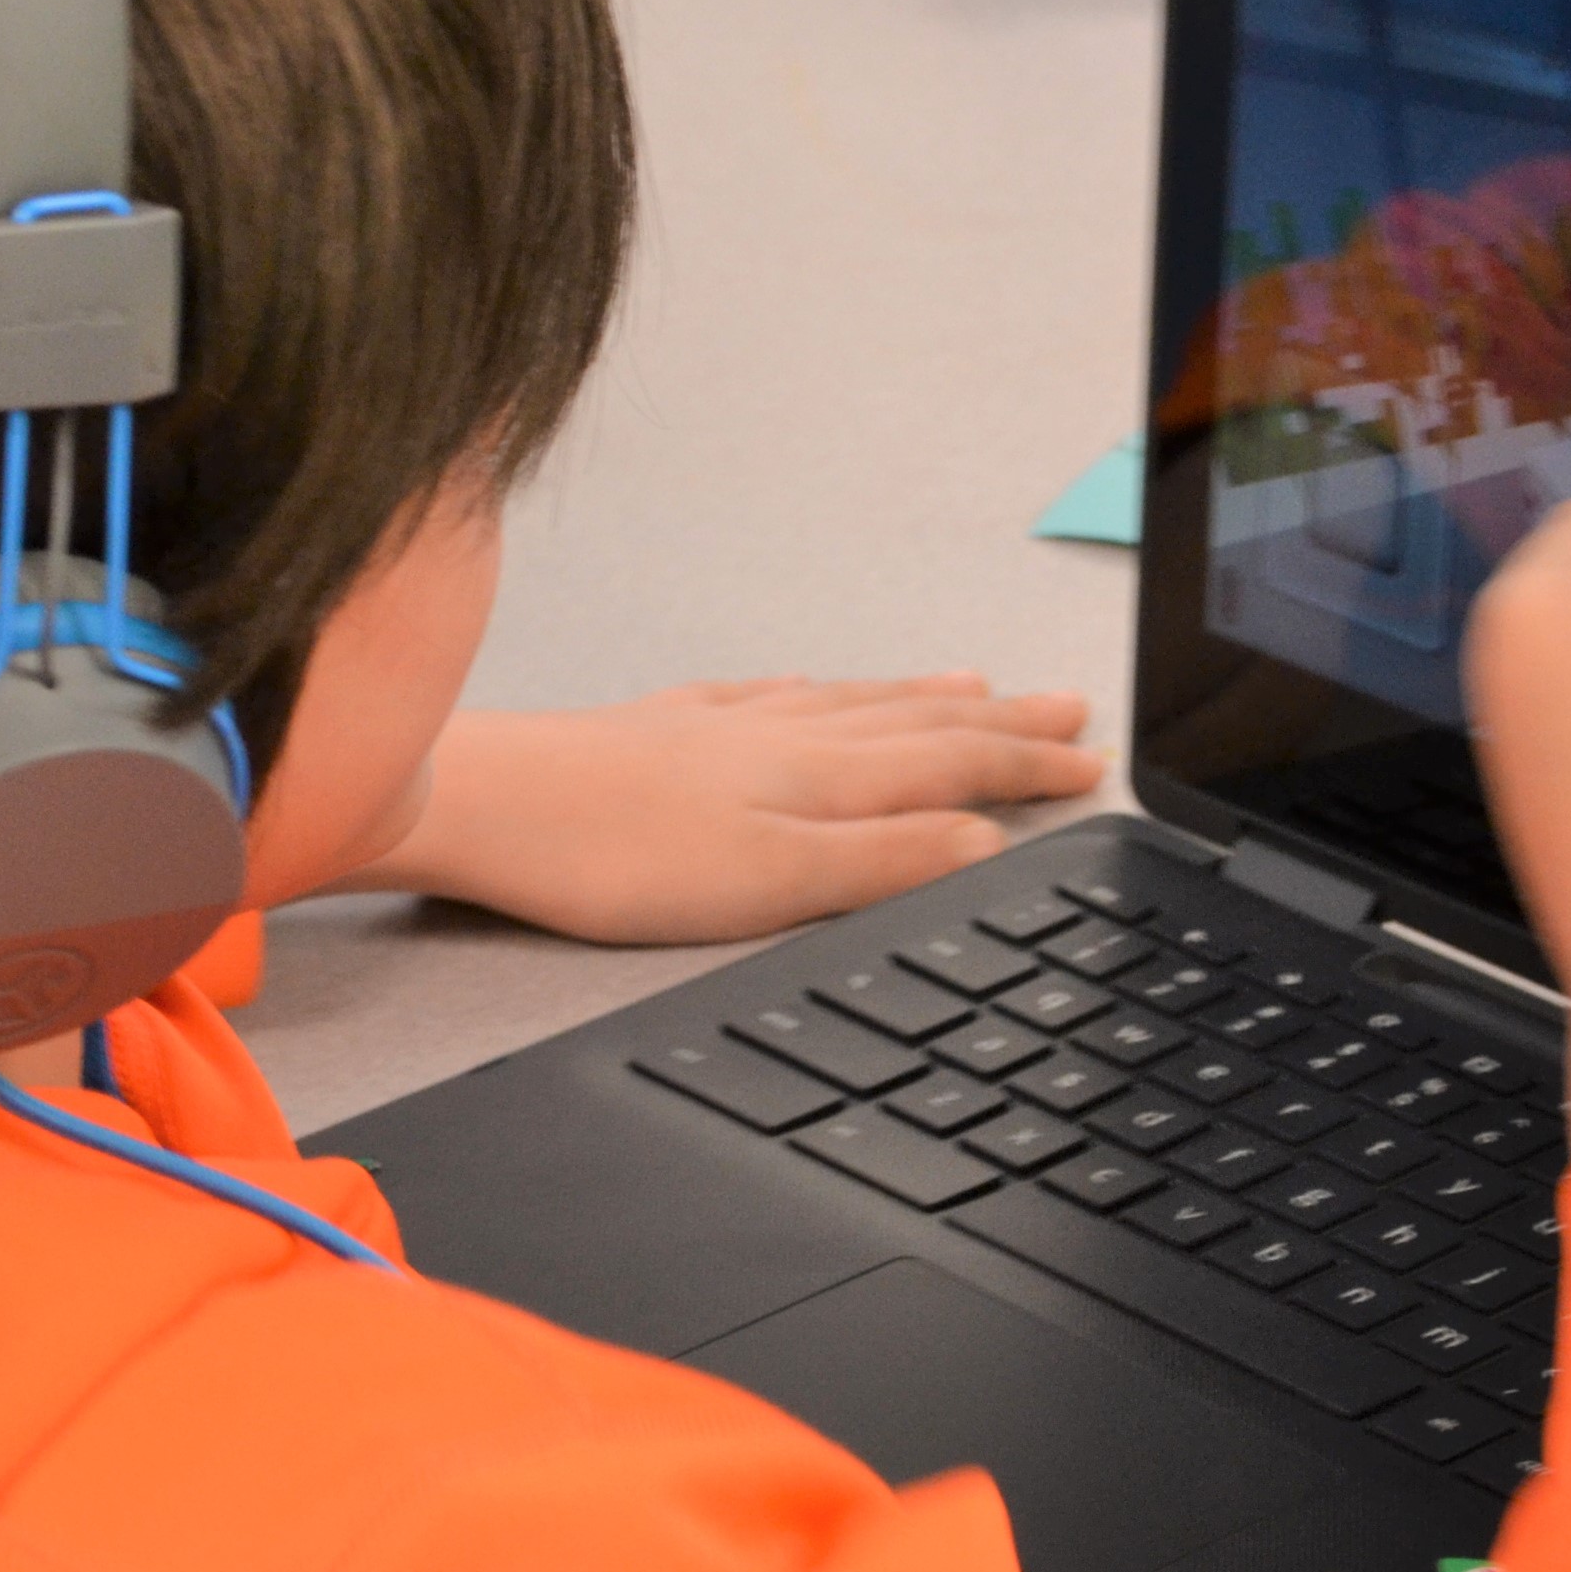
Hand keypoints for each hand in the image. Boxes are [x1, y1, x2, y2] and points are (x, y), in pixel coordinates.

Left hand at [344, 676, 1105, 942]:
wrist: (479, 803)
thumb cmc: (610, 855)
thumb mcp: (768, 882)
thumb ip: (879, 864)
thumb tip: (983, 843)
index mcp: (818, 777)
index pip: (952, 766)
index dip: (1027, 768)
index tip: (1091, 763)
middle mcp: (781, 738)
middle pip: (916, 726)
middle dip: (1001, 725)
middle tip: (1069, 713)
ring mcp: (721, 726)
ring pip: (852, 706)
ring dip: (923, 701)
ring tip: (974, 689)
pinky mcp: (661, 729)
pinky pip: (772, 699)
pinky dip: (820, 695)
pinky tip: (814, 690)